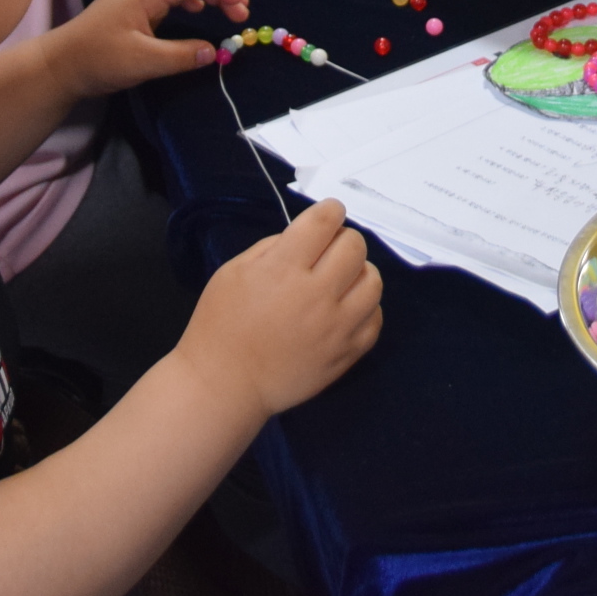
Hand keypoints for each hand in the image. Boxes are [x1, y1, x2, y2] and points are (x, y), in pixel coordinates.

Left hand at [53, 0, 249, 99]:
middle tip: (241, 12)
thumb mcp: (144, 61)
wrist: (59, 66)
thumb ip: (182, 55)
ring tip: (226, 11)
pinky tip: (195, 14)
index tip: (242, 7)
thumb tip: (214, 52)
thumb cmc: (99, 59)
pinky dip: (188, 3)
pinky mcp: (131, 11)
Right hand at [176, 198, 383, 416]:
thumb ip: (274, 247)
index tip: (329, 214)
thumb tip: (309, 238)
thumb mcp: (234, 271)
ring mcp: (336, 327)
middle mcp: (316, 295)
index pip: (324, 222)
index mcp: (283, 269)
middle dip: (342, 239)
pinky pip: (376, 319)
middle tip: (328, 251)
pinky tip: (346, 309)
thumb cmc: (221, 324)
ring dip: (359, 272)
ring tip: (340, 281)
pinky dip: (365, 308)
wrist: (225, 385)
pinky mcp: (347, 354)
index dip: (330, 210)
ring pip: (373, 281)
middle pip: (354, 246)